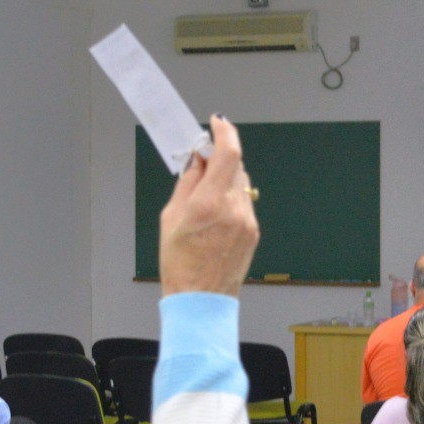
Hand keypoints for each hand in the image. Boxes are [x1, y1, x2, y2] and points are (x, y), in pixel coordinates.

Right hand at [159, 116, 259, 296]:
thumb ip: (187, 183)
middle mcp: (233, 209)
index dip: (225, 132)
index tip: (218, 123)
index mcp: (209, 203)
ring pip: (241, 183)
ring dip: (226, 178)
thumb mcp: (170, 218)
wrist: (200, 300)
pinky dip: (231, 198)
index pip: (228, 153)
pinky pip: (244, 202)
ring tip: (206, 194)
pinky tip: (216, 214)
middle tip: (202, 162)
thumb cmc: (181, 265)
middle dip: (219, 158)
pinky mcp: (253, 231)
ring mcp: (247, 221)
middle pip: (235, 165)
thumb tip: (197, 162)